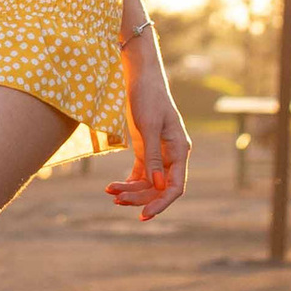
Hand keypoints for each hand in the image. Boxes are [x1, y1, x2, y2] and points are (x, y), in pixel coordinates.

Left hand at [107, 32, 188, 221]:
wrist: (140, 76)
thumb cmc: (148, 97)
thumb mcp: (148, 126)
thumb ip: (153, 156)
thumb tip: (157, 185)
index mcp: (180, 150)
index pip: (175, 186)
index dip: (161, 203)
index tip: (144, 214)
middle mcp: (172, 156)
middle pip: (159, 188)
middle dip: (139, 197)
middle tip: (116, 199)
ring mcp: (158, 154)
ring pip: (147, 183)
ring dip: (130, 191)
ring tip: (110, 192)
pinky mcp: (145, 150)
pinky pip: (139, 175)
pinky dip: (127, 182)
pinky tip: (113, 187)